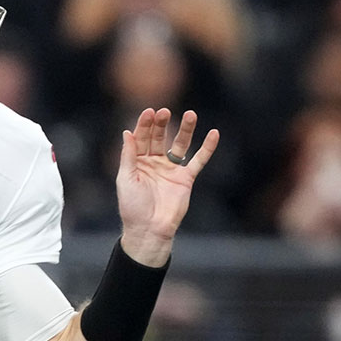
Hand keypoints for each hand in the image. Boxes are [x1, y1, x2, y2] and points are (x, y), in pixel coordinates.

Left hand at [117, 108, 218, 265]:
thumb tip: (127, 132)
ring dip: (185, 130)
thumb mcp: (126, 178)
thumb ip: (128, 155)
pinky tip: (214, 134)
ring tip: (190, 114)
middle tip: (164, 111)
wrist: (149, 229)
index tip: (149, 112)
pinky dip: (207, 148)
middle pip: (159, 137)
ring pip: (180, 145)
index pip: (141, 138)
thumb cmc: (132, 206)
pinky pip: (198, 160)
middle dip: (161, 124)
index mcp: (137, 161)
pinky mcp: (186, 179)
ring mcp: (171, 169)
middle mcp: (154, 162)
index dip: (145, 125)